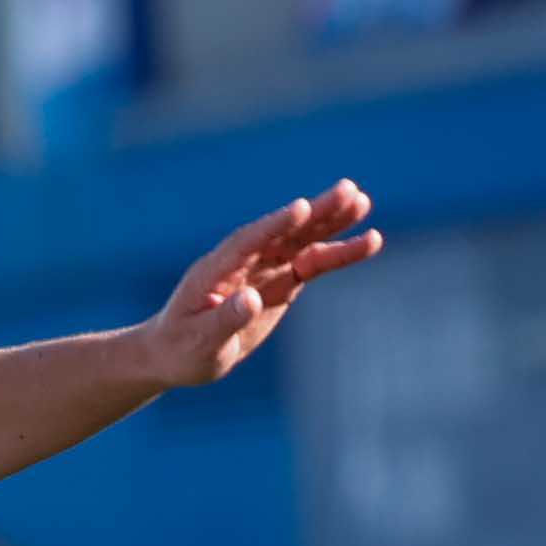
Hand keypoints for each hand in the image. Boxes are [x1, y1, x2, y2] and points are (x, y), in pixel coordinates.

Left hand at [137, 183, 380, 387]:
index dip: (274, 225)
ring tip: (363, 202)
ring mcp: (263, 269)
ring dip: (332, 223)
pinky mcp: (281, 282)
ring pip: (302, 241)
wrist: (176, 354)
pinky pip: (314, 264)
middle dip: (313, 213)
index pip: (248, 242)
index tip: (301, 208)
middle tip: (348, 191)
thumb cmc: (182, 349)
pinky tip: (369, 241)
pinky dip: (339, 253)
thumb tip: (251, 299)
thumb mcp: (200, 341)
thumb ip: (224, 320)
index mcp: (216, 270)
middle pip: (282, 232)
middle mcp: (242, 262)